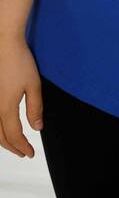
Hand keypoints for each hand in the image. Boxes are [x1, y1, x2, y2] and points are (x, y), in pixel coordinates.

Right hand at [0, 35, 43, 157]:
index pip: (14, 135)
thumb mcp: (34, 85)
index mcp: (5, 108)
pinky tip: (3, 127)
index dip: (23, 147)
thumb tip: (37, 128)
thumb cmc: (20, 62)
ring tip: (14, 144)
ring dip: (3, 140)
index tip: (31, 153)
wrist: (4, 44)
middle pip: (0, 136)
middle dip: (12, 147)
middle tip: (23, 152)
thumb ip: (35, 108)